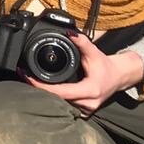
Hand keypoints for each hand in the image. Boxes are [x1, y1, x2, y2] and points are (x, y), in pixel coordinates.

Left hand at [24, 32, 143, 113]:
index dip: (42, 86)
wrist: (119, 77)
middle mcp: (87, 103)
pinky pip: (65, 106)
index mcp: (90, 91)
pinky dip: (53, 99)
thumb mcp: (95, 53)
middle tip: (24, 76)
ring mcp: (85, 110)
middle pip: (57, 100)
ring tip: (30, 81)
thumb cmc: (106, 66)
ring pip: (60, 104)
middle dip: (39, 89)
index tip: (28, 77)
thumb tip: (70, 32)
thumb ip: (82, 42)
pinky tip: (43, 90)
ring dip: (45, 95)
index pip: (60, 92)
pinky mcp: (83, 111)